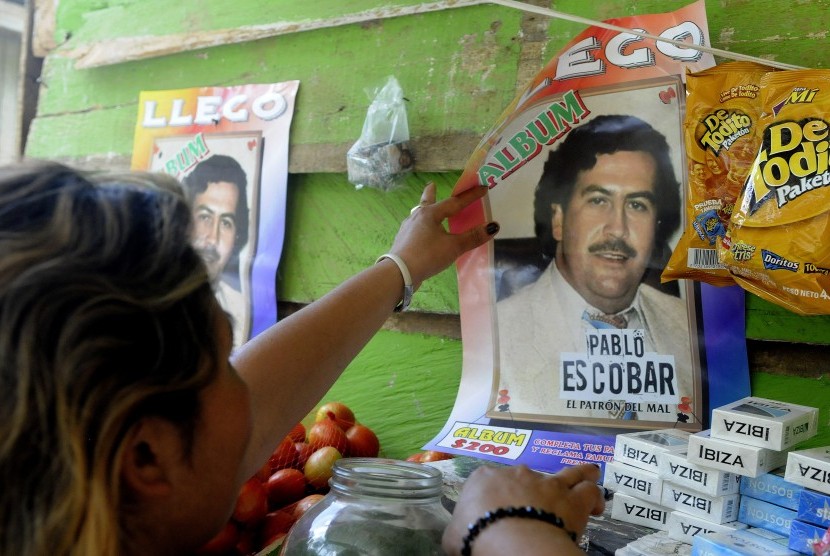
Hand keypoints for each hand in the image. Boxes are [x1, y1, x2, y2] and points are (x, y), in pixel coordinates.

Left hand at [388, 182, 497, 287]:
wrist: (399, 273)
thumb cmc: (427, 256)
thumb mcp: (453, 247)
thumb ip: (473, 237)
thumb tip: (493, 226)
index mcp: (430, 214)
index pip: (454, 202)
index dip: (470, 196)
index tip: (482, 188)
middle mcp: (417, 217)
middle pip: (427, 201)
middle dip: (431, 193)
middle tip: (432, 184)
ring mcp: (407, 229)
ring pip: (418, 214)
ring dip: (424, 209)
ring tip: (427, 208)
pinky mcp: (402, 241)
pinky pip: (414, 228)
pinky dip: (420, 225)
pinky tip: (420, 233)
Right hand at [442, 464, 604, 555]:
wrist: (511, 542)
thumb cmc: (476, 537)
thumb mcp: (453, 535)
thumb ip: (460, 528)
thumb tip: (460, 533)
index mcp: (484, 478)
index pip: (488, 480)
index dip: (494, 495)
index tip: (496, 511)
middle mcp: (516, 473)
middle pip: (526, 477)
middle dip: (532, 490)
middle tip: (535, 508)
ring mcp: (546, 483)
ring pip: (567, 473)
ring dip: (579, 474)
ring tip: (589, 474)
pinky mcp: (572, 498)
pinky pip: (588, 490)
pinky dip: (593, 496)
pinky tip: (596, 505)